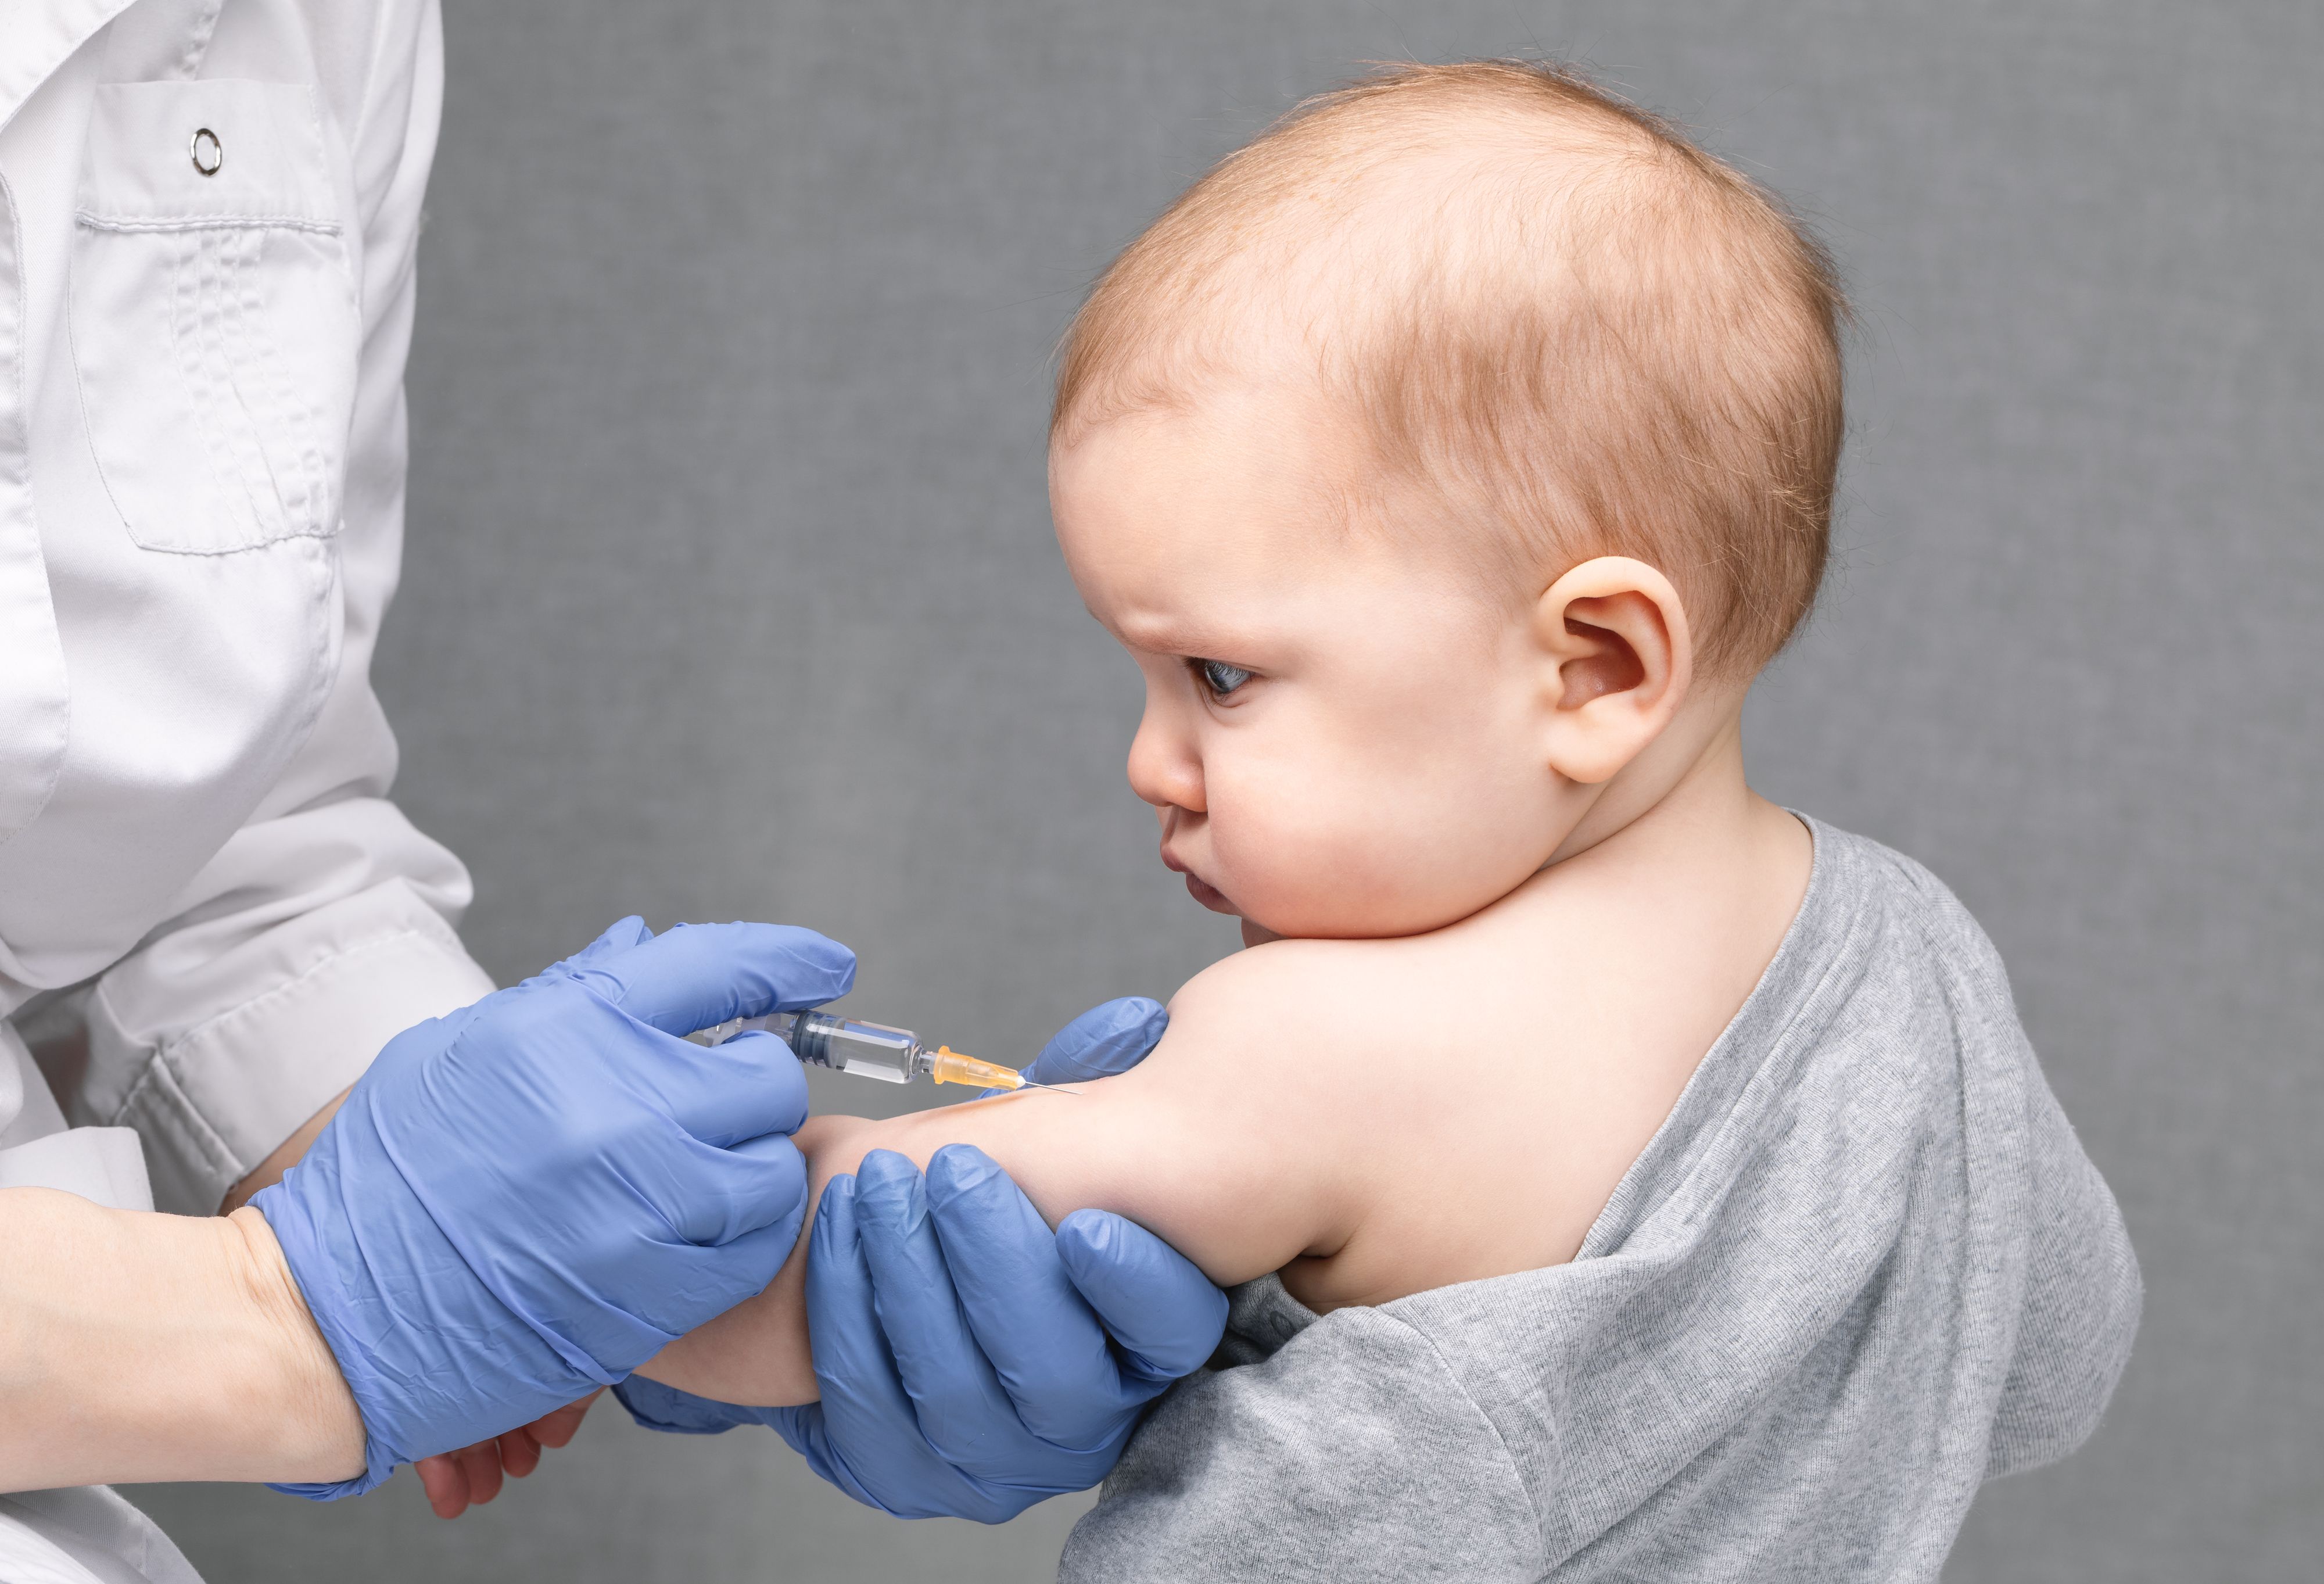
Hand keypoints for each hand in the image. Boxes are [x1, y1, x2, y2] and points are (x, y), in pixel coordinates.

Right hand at [254, 917, 854, 1498]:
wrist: (331, 1311)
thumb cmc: (389, 1177)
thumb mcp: (465, 1050)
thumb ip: (571, 995)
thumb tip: (646, 945)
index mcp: (568, 1029)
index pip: (719, 964)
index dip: (789, 959)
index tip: (826, 966)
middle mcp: (619, 1107)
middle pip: (767, 1074)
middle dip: (752, 1085)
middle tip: (712, 1105)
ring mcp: (642, 1204)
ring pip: (774, 1166)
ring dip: (750, 1166)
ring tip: (693, 1176)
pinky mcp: (655, 1290)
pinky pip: (755, 1247)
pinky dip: (741, 1236)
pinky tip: (691, 1233)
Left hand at [611, 997, 1229, 1520]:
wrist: (883, 1258)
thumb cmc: (988, 1189)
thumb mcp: (1047, 1131)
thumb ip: (1091, 1086)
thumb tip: (1135, 1025)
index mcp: (1145, 1334)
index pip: (1173, 1333)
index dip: (1136, 1287)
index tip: (1084, 1224)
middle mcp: (1086, 1417)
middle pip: (1056, 1373)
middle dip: (995, 1265)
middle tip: (949, 1169)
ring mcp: (996, 1460)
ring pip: (958, 1398)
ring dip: (909, 1283)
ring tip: (876, 1189)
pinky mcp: (906, 1474)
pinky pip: (873, 1418)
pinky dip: (850, 1323)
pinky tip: (838, 1242)